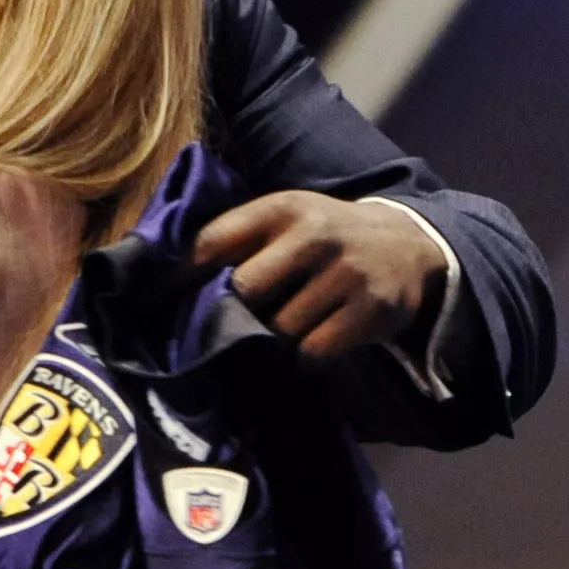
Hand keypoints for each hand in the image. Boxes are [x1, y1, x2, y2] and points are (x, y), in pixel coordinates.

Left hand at [192, 189, 445, 362]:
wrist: (407, 244)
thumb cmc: (323, 236)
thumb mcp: (285, 219)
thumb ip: (238, 239)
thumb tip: (171, 283)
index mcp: (280, 208)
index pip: (214, 240)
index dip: (182, 276)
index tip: (161, 303)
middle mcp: (313, 235)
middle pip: (246, 288)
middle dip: (233, 313)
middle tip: (226, 329)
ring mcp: (345, 272)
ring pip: (281, 326)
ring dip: (270, 341)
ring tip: (271, 339)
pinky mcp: (370, 310)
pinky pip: (314, 351)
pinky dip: (301, 360)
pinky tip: (301, 352)